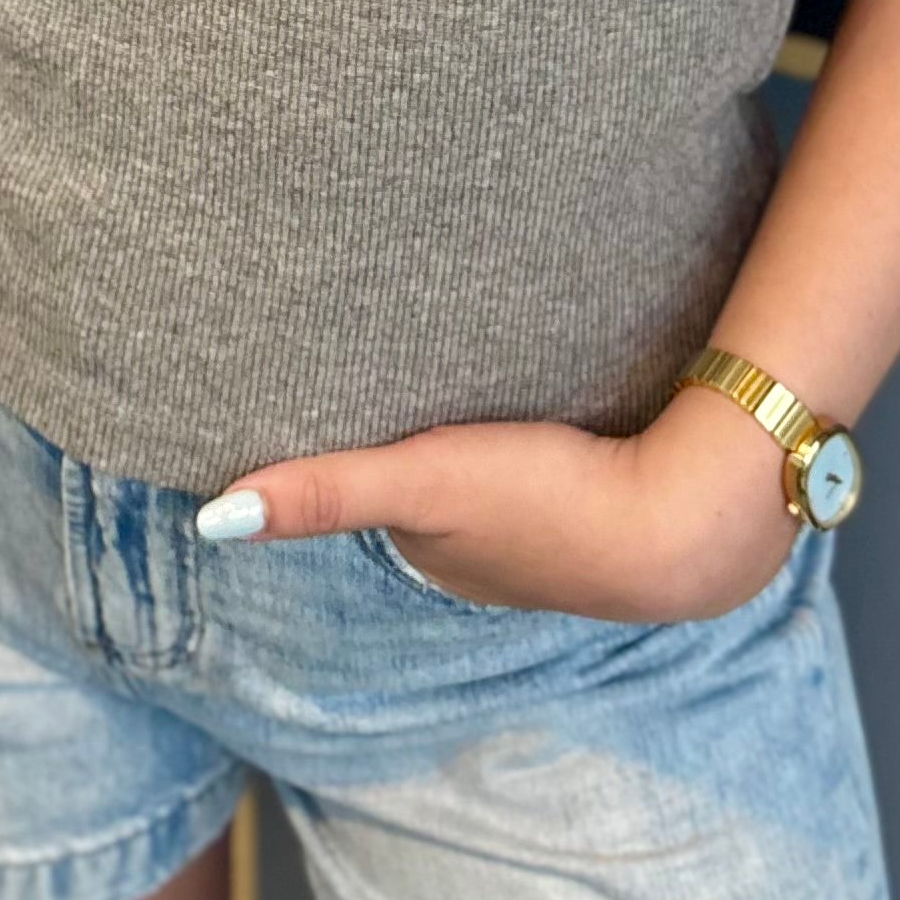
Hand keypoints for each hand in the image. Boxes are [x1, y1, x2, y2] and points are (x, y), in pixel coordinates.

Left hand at [193, 380, 803, 622]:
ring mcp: (552, 524)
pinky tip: (536, 370)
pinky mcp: (608, 482)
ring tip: (449, 351)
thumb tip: (209, 520)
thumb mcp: (423, 487)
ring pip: (485, 464)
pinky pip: (546, 444)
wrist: (689, 513)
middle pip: (425, 479)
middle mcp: (486, 552)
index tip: (315, 385)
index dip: (345, 440)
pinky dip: (527, 417)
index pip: (368, 490)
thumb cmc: (550, 506)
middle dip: (404, 428)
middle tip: (378, 344)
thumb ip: (327, 490)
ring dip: (469, 421)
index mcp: (436, 555)